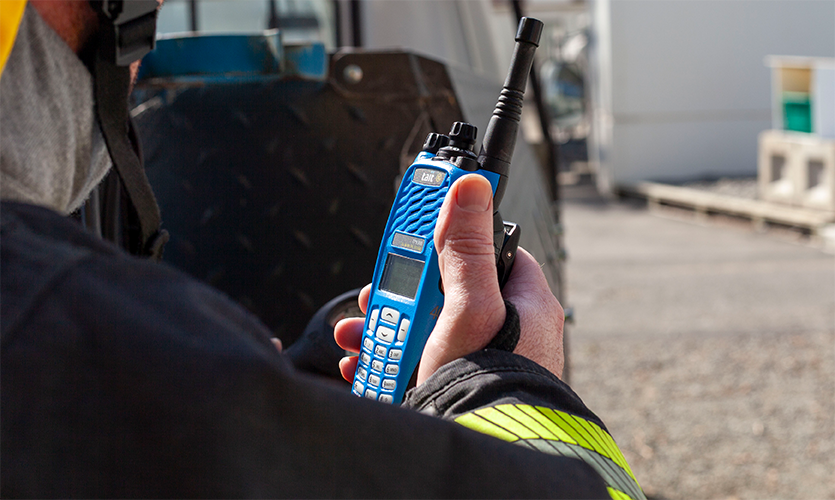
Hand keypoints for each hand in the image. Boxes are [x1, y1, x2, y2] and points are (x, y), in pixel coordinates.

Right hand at [334, 174, 563, 383]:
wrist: (480, 445)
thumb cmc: (490, 381)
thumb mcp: (471, 304)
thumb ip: (466, 247)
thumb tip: (471, 188)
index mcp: (520, 300)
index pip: (486, 246)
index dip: (450, 230)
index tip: (419, 215)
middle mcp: (502, 326)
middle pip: (443, 286)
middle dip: (400, 288)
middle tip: (375, 291)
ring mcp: (476, 354)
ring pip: (423, 323)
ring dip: (383, 325)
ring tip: (358, 333)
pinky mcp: (454, 379)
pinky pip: (416, 357)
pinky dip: (387, 357)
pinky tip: (365, 361)